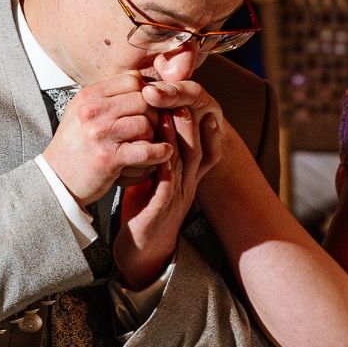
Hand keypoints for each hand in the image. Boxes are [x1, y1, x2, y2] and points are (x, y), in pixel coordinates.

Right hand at [42, 72, 172, 204]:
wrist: (56, 180)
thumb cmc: (76, 146)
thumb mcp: (83, 112)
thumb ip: (109, 97)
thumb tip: (143, 82)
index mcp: (88, 96)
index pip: (132, 80)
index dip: (146, 93)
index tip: (148, 108)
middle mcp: (93, 111)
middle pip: (143, 100)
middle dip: (154, 115)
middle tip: (151, 129)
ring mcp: (100, 134)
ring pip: (146, 124)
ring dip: (153, 136)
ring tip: (147, 144)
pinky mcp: (109, 158)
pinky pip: (146, 150)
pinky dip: (160, 153)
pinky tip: (162, 154)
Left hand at [111, 92, 226, 286]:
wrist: (140, 250)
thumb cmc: (146, 212)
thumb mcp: (157, 181)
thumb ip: (160, 159)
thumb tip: (153, 130)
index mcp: (188, 178)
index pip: (204, 149)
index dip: (207, 127)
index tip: (202, 102)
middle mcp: (188, 184)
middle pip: (198, 148)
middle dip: (193, 121)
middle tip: (187, 96)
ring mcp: (177, 196)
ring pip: (185, 160)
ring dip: (180, 134)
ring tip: (175, 110)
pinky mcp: (161, 207)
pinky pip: (167, 181)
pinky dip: (166, 161)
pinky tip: (159, 146)